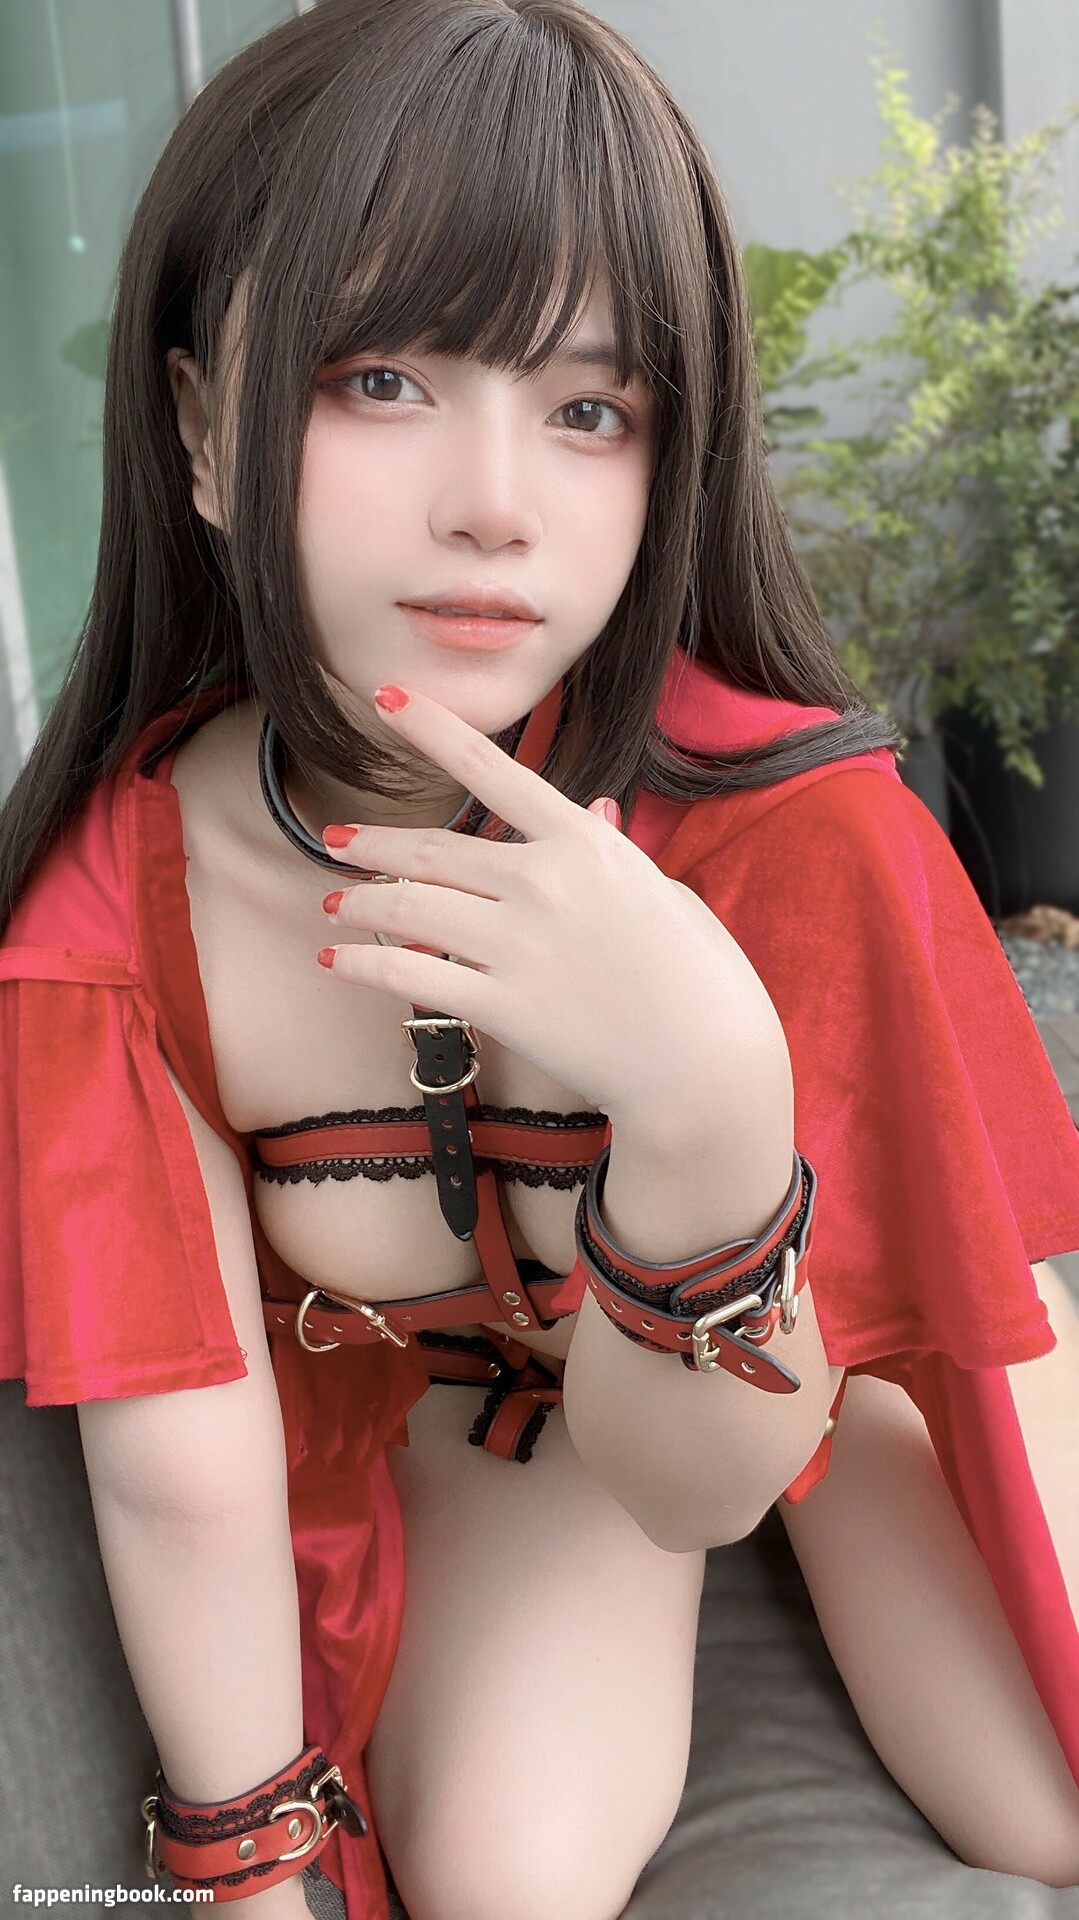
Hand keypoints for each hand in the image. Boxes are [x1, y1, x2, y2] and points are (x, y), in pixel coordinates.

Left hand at [317, 683, 780, 1119]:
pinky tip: (337, 961)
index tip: (387, 696)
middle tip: (337, 841)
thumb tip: (594, 813)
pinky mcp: (501, 1006)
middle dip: (372, 844)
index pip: (489, 768)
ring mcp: (517, 945)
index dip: (430, 727)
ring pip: (408, 909)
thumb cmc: (698, 976)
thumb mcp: (661, 892)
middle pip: (430, 850)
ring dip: (358, 904)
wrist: (706, 1062)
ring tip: (333, 905)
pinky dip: (362, 965)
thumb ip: (612, 853)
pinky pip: (409, 976)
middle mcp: (541, 882)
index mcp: (582, 843)